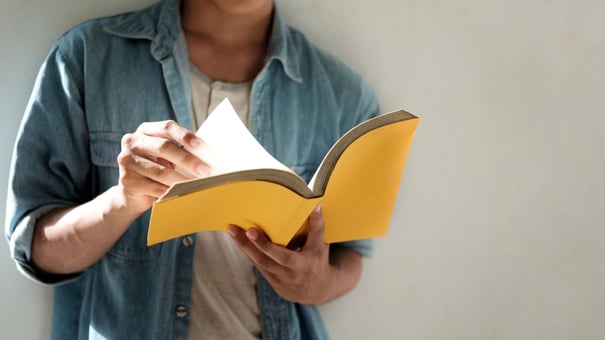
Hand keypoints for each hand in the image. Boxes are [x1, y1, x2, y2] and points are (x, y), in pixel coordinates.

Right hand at [116, 120, 209, 211]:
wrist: (132, 194)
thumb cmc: (156, 169)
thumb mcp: (166, 156)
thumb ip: (180, 150)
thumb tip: (208, 155)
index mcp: (145, 131)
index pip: (167, 127)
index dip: (185, 135)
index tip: (200, 145)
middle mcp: (133, 142)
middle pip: (164, 148)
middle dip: (188, 160)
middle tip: (205, 171)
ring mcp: (127, 160)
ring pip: (161, 171)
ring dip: (182, 180)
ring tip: (196, 185)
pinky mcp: (126, 179)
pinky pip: (154, 187)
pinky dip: (170, 192)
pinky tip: (180, 194)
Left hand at [229, 205, 361, 304]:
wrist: (315, 291)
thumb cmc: (316, 261)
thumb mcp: (320, 245)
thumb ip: (317, 227)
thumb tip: (315, 203)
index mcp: (312, 258)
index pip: (314, 239)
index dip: (313, 224)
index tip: (312, 207)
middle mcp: (296, 270)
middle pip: (280, 257)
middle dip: (263, 244)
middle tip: (249, 230)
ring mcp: (283, 278)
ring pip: (262, 262)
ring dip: (245, 246)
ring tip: (232, 230)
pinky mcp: (272, 280)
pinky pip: (257, 264)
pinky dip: (247, 251)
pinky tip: (236, 238)